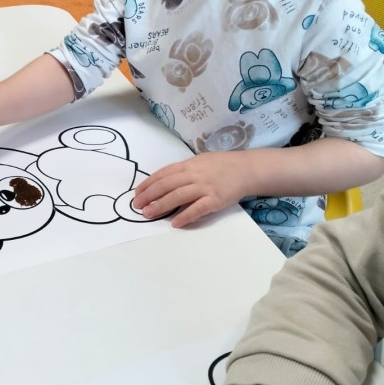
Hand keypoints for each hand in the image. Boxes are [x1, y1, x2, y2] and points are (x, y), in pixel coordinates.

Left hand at [133, 151, 250, 225]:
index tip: (137, 193)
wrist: (246, 169)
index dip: (148, 184)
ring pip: (178, 196)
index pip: (163, 174)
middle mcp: (194, 175)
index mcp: (188, 165)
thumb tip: (164, 182)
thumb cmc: (221, 165)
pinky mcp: (215, 200)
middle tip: (137, 206)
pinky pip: (197, 209)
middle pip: (166, 185)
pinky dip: (185, 216)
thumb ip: (183, 171)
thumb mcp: (199, 162)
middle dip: (149, 195)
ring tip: (148, 214)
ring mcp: (205, 187)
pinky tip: (174, 223)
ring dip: (161, 205)